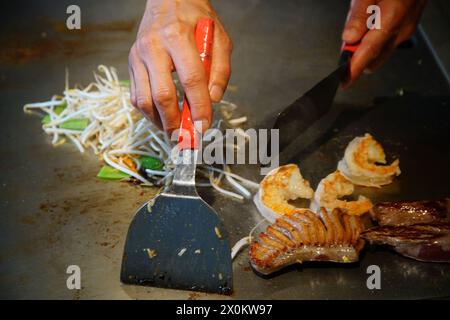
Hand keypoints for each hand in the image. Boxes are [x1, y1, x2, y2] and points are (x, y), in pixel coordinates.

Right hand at [129, 0, 231, 132]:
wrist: (167, 0)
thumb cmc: (195, 19)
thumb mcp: (219, 37)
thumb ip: (220, 69)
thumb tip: (213, 100)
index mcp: (178, 37)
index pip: (191, 80)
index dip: (199, 107)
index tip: (204, 126)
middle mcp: (153, 47)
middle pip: (162, 95)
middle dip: (175, 123)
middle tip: (186, 139)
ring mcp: (138, 56)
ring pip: (143, 99)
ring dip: (159, 122)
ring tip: (174, 133)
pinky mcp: (131, 63)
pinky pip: (135, 96)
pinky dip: (148, 112)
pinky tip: (162, 118)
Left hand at [342, 0, 426, 85]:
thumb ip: (359, 14)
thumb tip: (349, 38)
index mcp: (391, 20)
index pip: (368, 53)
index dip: (354, 70)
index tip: (343, 81)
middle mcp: (401, 30)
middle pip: (374, 59)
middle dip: (357, 58)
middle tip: (345, 47)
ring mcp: (406, 29)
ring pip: (380, 51)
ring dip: (365, 48)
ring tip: (357, 29)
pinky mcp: (407, 26)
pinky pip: (386, 41)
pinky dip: (373, 40)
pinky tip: (369, 25)